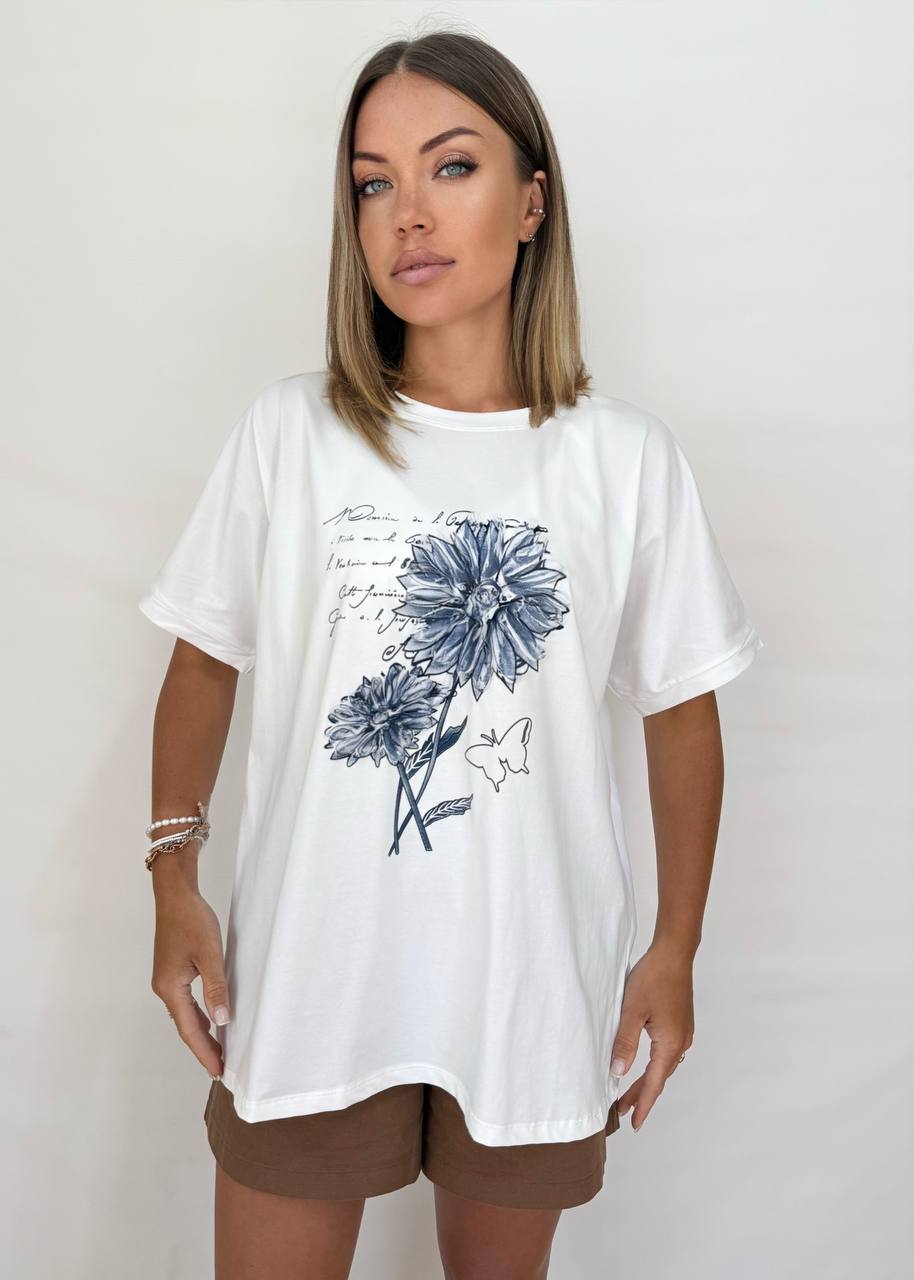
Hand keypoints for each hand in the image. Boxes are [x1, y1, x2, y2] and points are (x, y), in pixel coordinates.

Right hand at [150, 886, 230, 1078]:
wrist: (175, 895)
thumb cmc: (191, 920)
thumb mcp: (210, 955)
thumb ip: (216, 988)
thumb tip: (222, 1021)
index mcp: (170, 988)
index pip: (189, 1030)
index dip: (204, 1051)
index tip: (218, 1070)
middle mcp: (164, 988)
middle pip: (185, 1026)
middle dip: (203, 1047)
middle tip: (221, 1067)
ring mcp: (166, 979)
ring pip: (185, 1014)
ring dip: (201, 1032)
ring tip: (218, 1049)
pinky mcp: (171, 970)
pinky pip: (185, 1001)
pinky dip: (198, 1014)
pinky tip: (210, 1018)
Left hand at [609, 940, 694, 1130]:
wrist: (674, 954)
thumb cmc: (653, 979)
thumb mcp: (632, 1012)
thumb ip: (625, 1043)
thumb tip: (618, 1072)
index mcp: (670, 1044)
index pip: (654, 1084)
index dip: (643, 1104)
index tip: (634, 1123)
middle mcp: (681, 1043)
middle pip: (659, 1077)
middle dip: (642, 1094)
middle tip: (622, 1111)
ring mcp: (683, 1032)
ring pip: (663, 1065)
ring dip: (647, 1079)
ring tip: (629, 1092)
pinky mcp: (680, 1023)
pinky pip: (666, 1052)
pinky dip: (653, 1064)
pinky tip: (644, 1063)